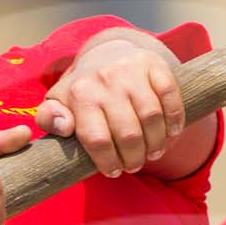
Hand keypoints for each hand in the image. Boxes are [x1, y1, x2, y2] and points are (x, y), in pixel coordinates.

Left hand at [35, 37, 184, 177]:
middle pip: (128, 133)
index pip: (97, 139)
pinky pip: (170, 95)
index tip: (114, 171)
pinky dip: (175, 119)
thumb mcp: (59, 102)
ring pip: (151, 117)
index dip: (108, 162)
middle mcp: (105, 79)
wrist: (107, 52)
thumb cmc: (84, 90)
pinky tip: (172, 133)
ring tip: (153, 153)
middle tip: (134, 165)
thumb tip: (63, 127)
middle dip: (134, 158)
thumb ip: (50, 118)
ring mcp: (131, 70)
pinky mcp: (155, 64)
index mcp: (80, 93)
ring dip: (156, 143)